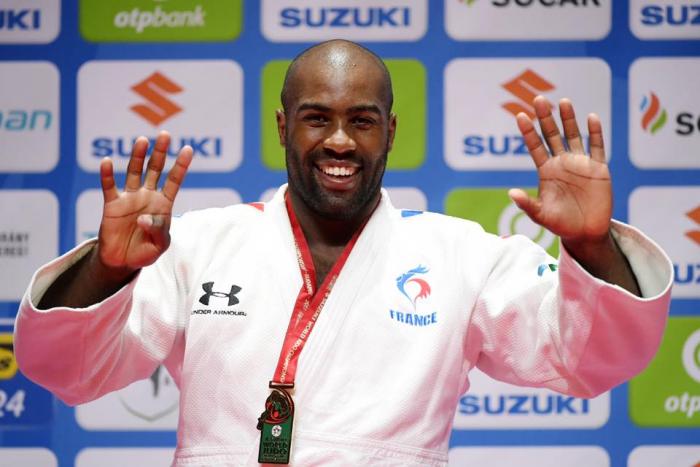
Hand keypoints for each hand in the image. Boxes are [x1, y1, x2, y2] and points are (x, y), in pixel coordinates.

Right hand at [97, 131, 192, 270]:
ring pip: (134, 172)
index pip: (174, 181)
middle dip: (160, 153)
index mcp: (163, 204)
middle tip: (165, 135)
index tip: (188, 149)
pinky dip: (107, 174)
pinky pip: (109, 187)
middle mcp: (147, 196)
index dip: (181, 166)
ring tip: (142, 141)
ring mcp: (129, 198)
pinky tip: (107, 162)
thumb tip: (144, 217)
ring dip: (137, 156)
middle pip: (154, 169)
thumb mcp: (159, 245)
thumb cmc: (145, 251)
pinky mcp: (112, 205)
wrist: (123, 262)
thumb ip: (157, 230)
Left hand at [509, 96, 610, 245]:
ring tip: (563, 101)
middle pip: (552, 135)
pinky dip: (595, 133)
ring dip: (569, 119)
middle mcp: (562, 163)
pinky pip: (597, 147)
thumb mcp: (540, 215)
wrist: (585, 232)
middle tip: (539, 99)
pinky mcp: (599, 168)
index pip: (535, 146)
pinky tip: (591, 117)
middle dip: (546, 118)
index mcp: (546, 171)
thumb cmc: (560, 224)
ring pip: (573, 136)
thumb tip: (511, 193)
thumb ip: (527, 205)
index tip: (520, 116)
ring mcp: (580, 163)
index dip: (528, 131)